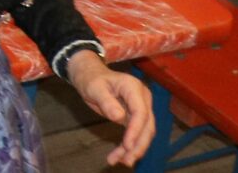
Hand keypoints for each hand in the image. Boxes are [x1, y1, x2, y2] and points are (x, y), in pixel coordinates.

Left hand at [66, 51, 155, 166]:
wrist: (89, 75)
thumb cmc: (91, 78)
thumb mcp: (94, 88)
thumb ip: (106, 101)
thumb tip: (119, 117)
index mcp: (134, 88)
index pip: (140, 112)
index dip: (136, 130)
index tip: (128, 145)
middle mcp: (142, 99)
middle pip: (147, 126)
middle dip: (138, 145)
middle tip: (128, 161)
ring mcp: (140, 108)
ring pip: (143, 133)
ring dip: (133, 149)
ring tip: (121, 162)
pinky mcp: (134, 118)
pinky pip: (135, 134)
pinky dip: (127, 146)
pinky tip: (118, 157)